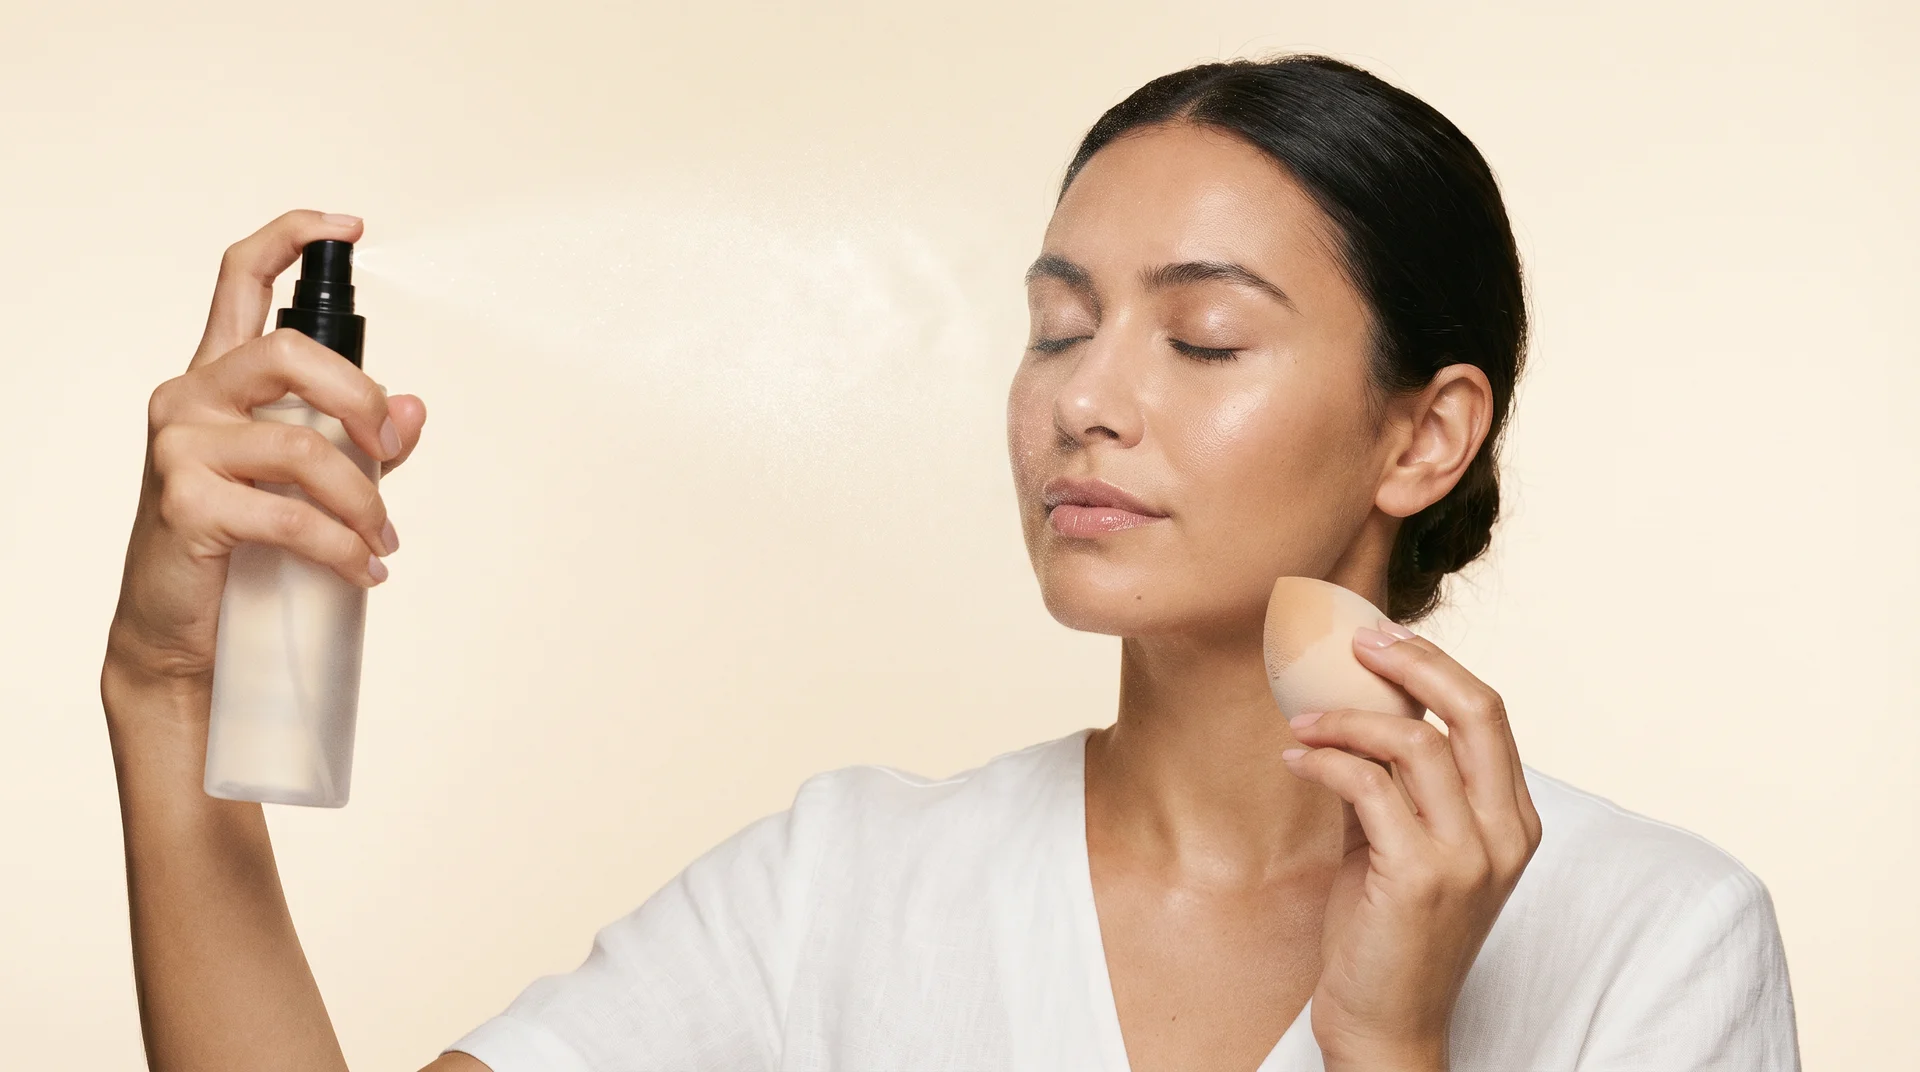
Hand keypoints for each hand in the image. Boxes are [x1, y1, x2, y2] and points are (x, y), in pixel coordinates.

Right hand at [104, 210, 427, 701]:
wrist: (177, 634)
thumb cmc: (239, 547)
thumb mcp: (305, 483)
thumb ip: (360, 441)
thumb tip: (414, 407)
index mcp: (215, 379)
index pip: (240, 280)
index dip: (290, 238)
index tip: (345, 227)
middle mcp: (189, 398)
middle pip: (288, 354)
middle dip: (360, 403)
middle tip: (393, 456)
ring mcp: (179, 448)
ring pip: (301, 447)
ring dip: (363, 500)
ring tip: (380, 540)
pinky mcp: (185, 504)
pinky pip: (288, 514)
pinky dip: (342, 546)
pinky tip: (365, 570)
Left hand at [1280, 618, 1542, 1069]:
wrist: (1387, 1024)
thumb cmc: (1389, 932)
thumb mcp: (1403, 843)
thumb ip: (1397, 781)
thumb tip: (1357, 703)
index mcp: (1514, 820)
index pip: (1489, 714)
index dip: (1435, 665)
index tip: (1382, 639)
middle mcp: (1505, 834)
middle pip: (1475, 709)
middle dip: (1412, 663)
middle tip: (1354, 645)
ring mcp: (1469, 857)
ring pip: (1416, 742)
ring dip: (1346, 720)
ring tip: (1301, 726)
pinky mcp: (1421, 877)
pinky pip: (1369, 787)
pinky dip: (1325, 761)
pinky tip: (1296, 761)